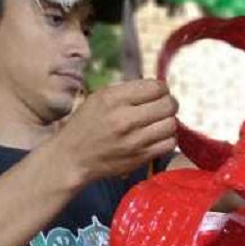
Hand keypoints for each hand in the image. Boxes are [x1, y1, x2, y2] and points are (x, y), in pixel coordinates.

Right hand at [52, 79, 177, 182]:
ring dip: (168, 121)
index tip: (157, 93)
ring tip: (158, 122)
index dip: (161, 89)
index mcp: (113, 98)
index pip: (156, 87)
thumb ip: (128, 90)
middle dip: (168, 104)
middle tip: (161, 107)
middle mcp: (124, 118)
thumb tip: (158, 87)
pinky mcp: (140, 157)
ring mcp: (134, 140)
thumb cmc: (86, 125)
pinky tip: (157, 137)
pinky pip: (169, 143)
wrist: (72, 158)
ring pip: (171, 124)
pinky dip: (167, 138)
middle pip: (168, 105)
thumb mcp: (99, 98)